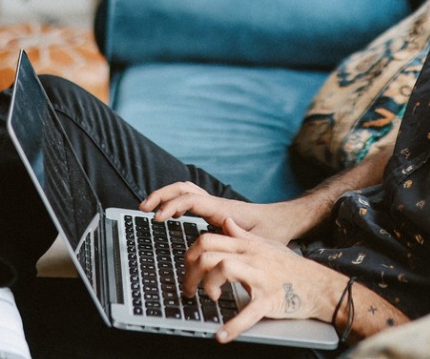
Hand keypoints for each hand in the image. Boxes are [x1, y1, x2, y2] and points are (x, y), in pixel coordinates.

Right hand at [139, 182, 312, 244]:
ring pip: (186, 190)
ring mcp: (215, 205)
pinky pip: (191, 199)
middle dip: (162, 195)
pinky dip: (176, 202)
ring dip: (166, 196)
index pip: (191, 199)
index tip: (157, 218)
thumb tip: (212, 242)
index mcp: (223, 210)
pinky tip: (170, 214)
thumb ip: (238, 241)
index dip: (172, 206)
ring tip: (148, 209)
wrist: (285, 221)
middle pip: (184, 188)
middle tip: (144, 209)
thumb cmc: (274, 232)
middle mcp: (217, 204)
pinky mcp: (216, 210)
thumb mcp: (259, 241)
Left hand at [184, 218, 342, 342]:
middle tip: (191, 290)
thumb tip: (225, 223)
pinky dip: (234, 325)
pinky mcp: (270, 299)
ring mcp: (261, 277)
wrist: (320, 285)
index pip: (208, 239)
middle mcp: (252, 257)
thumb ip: (243, 235)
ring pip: (223, 268)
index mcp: (248, 246)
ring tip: (209, 299)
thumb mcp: (267, 245)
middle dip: (191, 273)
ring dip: (208, 286)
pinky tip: (222, 335)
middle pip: (209, 253)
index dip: (190, 255)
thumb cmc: (293, 267)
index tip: (188, 270)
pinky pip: (249, 311)